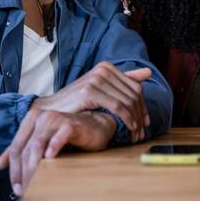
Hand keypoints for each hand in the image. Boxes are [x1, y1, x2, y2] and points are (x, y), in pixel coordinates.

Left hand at [0, 109, 116, 196]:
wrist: (95, 126)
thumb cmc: (68, 136)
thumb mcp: (42, 142)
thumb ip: (22, 150)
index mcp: (30, 120)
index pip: (16, 148)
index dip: (14, 170)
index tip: (17, 188)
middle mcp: (41, 117)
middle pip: (25, 149)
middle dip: (23, 173)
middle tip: (25, 190)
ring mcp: (55, 119)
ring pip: (37, 145)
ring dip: (34, 167)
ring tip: (35, 183)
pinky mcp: (71, 124)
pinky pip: (59, 136)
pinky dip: (53, 147)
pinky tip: (50, 159)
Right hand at [33, 61, 151, 140]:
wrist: (51, 109)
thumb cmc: (76, 102)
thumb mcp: (101, 89)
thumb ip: (123, 80)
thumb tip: (148, 72)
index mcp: (107, 67)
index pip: (135, 86)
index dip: (143, 105)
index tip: (146, 122)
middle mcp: (102, 70)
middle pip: (134, 94)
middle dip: (141, 114)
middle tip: (143, 131)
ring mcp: (96, 79)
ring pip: (127, 101)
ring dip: (136, 119)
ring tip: (136, 133)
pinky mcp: (90, 91)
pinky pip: (118, 106)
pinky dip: (128, 119)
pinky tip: (130, 128)